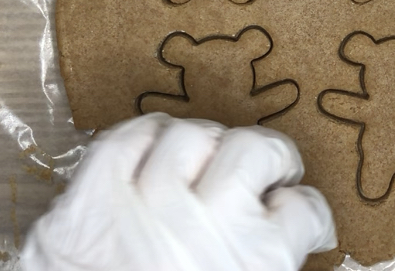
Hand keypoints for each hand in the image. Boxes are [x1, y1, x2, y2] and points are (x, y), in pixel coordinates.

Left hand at [21, 113, 336, 270]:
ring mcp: (145, 211)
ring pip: (190, 136)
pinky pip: (124, 142)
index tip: (287, 208)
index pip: (305, 208)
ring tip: (198, 168)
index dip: (297, 206)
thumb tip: (286, 220)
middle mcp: (207, 230)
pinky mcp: (90, 206)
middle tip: (253, 178)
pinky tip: (151, 156)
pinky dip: (139, 141)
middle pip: (253, 150)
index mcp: (257, 264)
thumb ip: (268, 260)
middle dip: (261, 160)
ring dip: (200, 147)